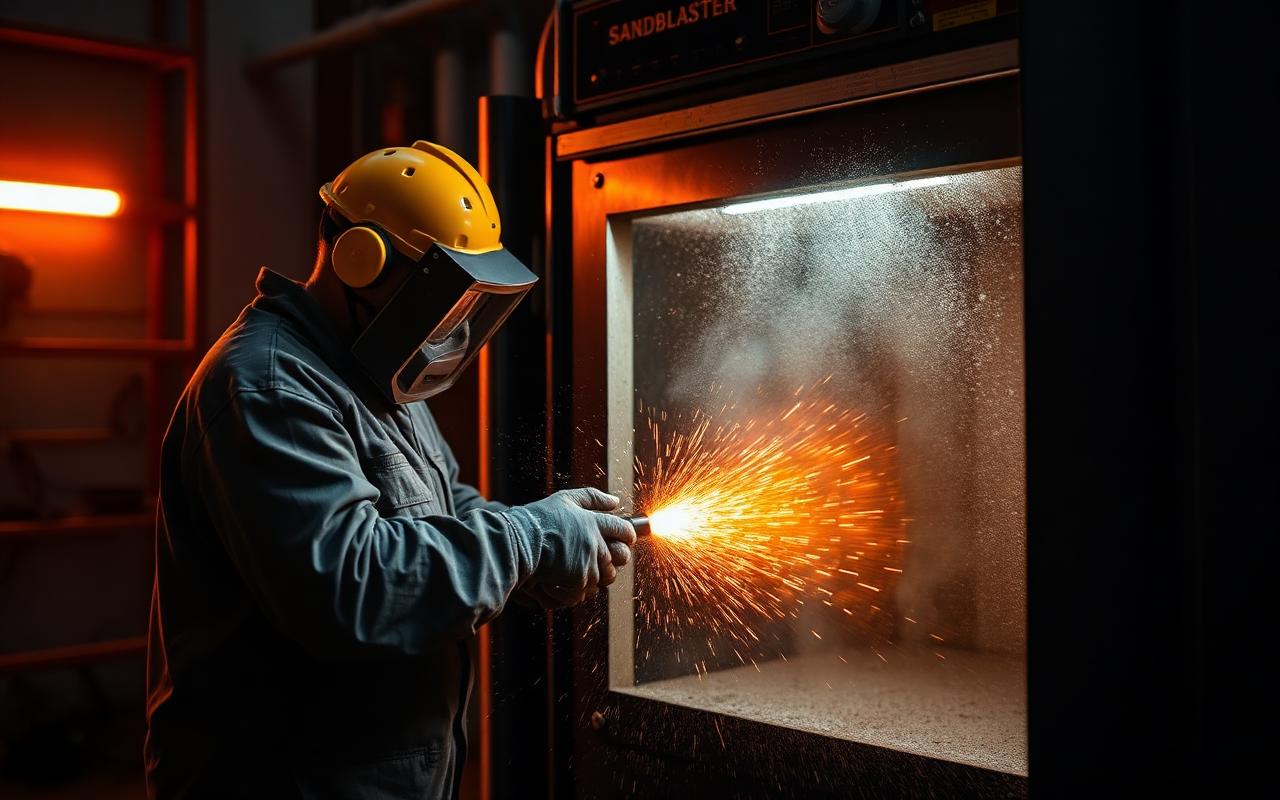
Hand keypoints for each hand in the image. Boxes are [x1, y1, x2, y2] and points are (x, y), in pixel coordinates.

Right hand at [518, 488, 635, 606]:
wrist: (519, 542)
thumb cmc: (539, 519)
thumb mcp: (565, 499)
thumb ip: (592, 498)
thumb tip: (615, 501)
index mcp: (595, 522)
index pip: (624, 530)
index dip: (627, 536)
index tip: (624, 540)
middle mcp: (596, 542)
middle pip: (620, 557)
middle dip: (613, 560)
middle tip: (597, 559)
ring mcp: (588, 563)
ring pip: (603, 577)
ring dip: (593, 576)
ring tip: (573, 570)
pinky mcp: (578, 580)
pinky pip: (586, 591)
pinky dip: (575, 589)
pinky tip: (561, 581)